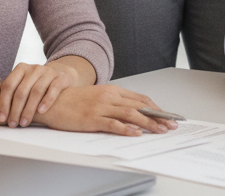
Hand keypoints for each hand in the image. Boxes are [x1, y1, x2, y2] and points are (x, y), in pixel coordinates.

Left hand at [0, 60, 81, 127]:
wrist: (60, 74)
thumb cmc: (35, 82)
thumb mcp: (19, 82)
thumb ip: (2, 87)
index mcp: (21, 69)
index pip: (9, 85)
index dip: (3, 103)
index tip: (1, 119)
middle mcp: (34, 68)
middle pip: (21, 90)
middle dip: (15, 110)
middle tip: (12, 124)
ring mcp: (48, 72)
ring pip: (36, 91)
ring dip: (29, 109)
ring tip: (24, 123)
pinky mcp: (60, 79)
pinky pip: (53, 89)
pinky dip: (46, 101)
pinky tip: (41, 112)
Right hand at [40, 84, 178, 135]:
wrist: (53, 101)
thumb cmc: (75, 101)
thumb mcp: (98, 97)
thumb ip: (114, 103)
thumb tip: (133, 112)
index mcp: (112, 90)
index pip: (140, 98)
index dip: (156, 107)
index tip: (167, 115)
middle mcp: (109, 96)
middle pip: (139, 106)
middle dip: (158, 116)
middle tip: (171, 125)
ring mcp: (101, 107)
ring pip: (130, 114)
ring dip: (148, 122)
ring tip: (160, 130)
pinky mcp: (92, 118)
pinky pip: (113, 124)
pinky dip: (126, 129)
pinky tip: (136, 133)